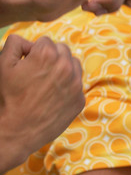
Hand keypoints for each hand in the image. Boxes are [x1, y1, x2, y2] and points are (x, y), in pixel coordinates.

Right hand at [0, 34, 83, 172]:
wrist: (14, 132)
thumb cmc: (7, 98)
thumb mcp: (2, 65)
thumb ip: (16, 43)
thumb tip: (29, 42)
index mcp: (47, 54)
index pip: (45, 42)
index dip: (33, 53)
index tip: (27, 66)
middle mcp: (66, 66)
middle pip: (62, 51)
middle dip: (50, 58)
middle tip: (36, 74)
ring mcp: (75, 84)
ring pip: (73, 65)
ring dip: (62, 69)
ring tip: (45, 84)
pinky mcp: (79, 100)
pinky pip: (76, 85)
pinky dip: (67, 87)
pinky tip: (52, 97)